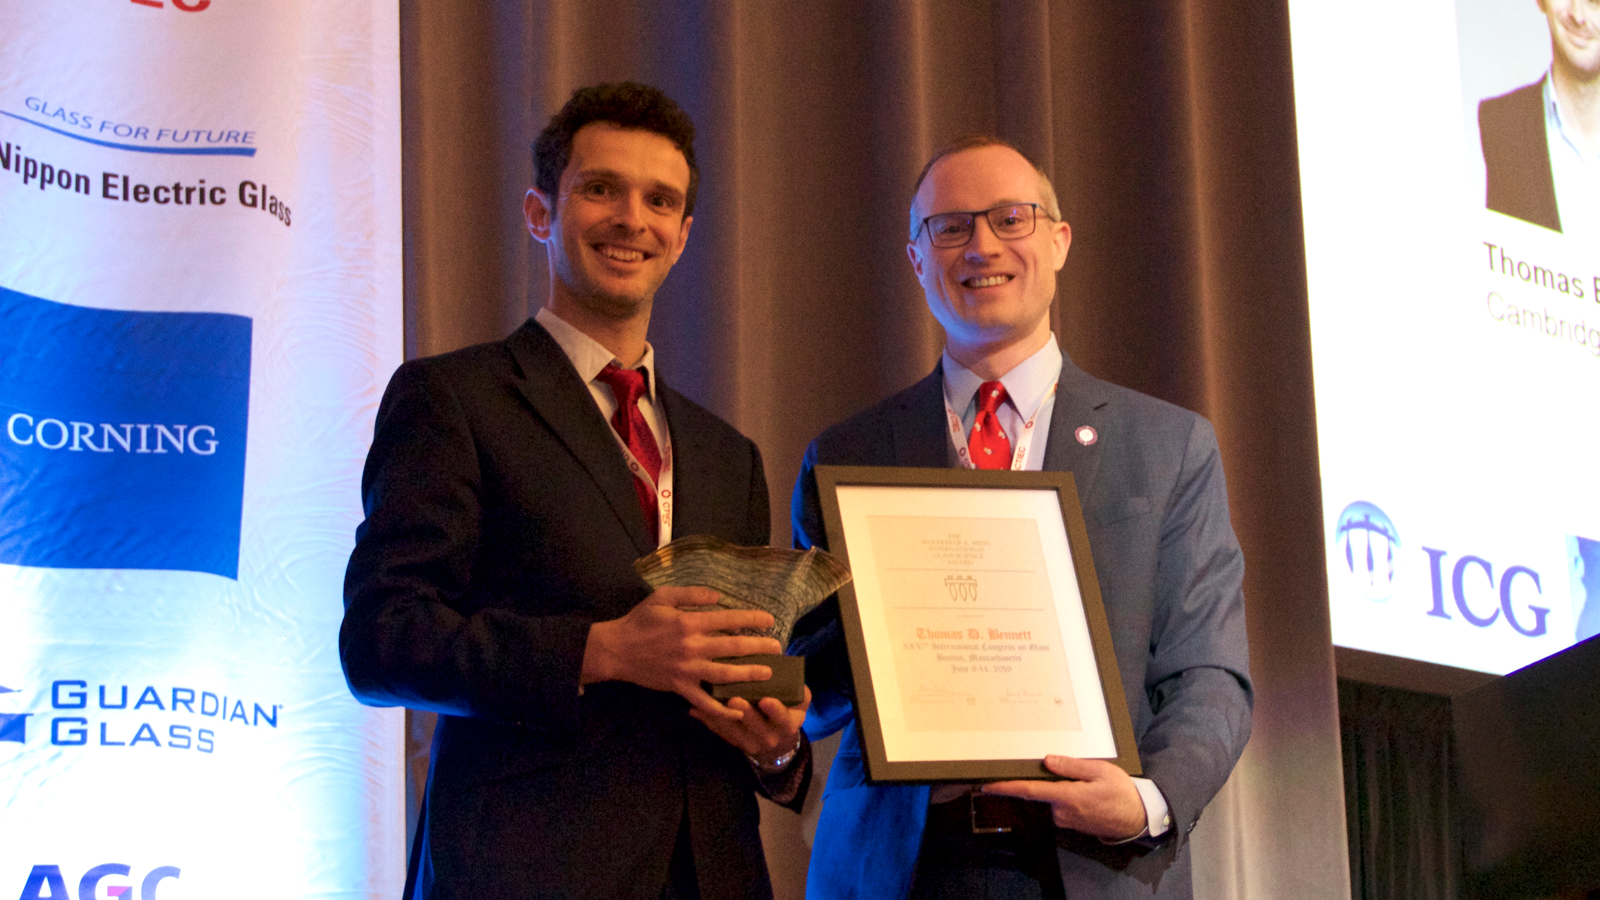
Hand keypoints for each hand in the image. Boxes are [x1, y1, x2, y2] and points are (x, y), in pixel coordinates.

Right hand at [581, 586, 781, 719]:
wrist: (616, 650)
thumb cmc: (640, 621)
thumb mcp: (662, 597)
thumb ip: (691, 594)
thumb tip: (718, 596)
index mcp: (689, 623)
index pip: (728, 619)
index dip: (751, 618)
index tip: (769, 619)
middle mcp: (692, 647)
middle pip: (733, 647)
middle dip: (758, 647)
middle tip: (777, 648)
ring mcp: (687, 670)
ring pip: (724, 675)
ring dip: (748, 674)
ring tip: (767, 674)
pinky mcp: (679, 687)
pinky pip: (704, 702)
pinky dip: (722, 710)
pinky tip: (739, 712)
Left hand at [691, 687, 809, 766]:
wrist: (776, 738)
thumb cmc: (787, 710)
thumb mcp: (799, 703)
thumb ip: (797, 690)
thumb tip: (787, 670)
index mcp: (788, 724)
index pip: (783, 718)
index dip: (775, 710)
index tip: (766, 700)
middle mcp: (769, 737)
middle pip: (755, 726)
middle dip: (744, 713)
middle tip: (734, 699)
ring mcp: (749, 742)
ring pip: (733, 730)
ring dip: (720, 716)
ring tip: (708, 703)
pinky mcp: (733, 742)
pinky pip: (720, 732)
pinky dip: (708, 720)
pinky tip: (695, 709)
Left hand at [982, 755, 1146, 840]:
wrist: (1137, 819)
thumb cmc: (1121, 792)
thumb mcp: (1100, 771)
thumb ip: (1071, 766)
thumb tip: (1047, 761)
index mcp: (1067, 797)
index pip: (1030, 790)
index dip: (1007, 787)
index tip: (987, 785)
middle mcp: (1062, 812)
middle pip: (1042, 791)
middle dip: (1046, 779)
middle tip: (1065, 768)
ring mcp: (1066, 820)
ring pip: (1052, 797)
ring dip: (1060, 787)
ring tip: (1086, 780)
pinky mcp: (1071, 823)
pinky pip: (1061, 805)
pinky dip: (1065, 795)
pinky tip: (1085, 790)